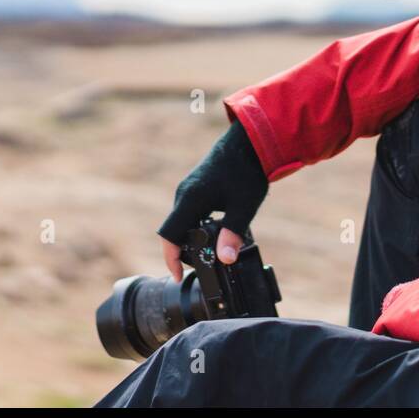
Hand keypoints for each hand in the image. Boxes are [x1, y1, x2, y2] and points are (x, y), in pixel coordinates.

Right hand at [157, 118, 268, 281]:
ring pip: (182, 221)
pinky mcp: (196, 186)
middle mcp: (184, 194)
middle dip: (184, 251)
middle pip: (174, 231)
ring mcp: (188, 188)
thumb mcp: (243, 207)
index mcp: (190, 200)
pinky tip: (215, 231)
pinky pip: (188, 212)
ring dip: (191, 238)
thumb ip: (233, 233)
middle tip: (204, 266)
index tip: (179, 276)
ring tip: (211, 251)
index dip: (171, 259)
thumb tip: (225, 260)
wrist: (249, 141)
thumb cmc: (246, 171)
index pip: (169, 236)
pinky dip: (196, 226)